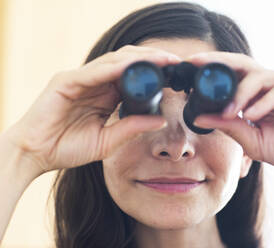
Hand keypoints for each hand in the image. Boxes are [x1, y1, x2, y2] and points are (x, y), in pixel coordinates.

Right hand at [4, 45, 180, 174]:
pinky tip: (134, 67)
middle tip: (176, 62)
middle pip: (127, 63)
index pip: (133, 77)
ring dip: (139, 59)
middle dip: (152, 60)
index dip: (154, 72)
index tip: (177, 74)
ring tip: (163, 59)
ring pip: (113, 61)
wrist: (35, 155)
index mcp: (105, 95)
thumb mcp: (107, 141)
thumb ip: (131, 128)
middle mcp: (94, 82)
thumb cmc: (68, 148)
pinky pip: (93, 72)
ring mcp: (80, 79)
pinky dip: (114, 68)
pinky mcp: (66, 81)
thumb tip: (161, 120)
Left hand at [188, 52, 273, 177]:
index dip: (212, 71)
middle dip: (218, 62)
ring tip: (230, 112)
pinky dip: (264, 102)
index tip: (189, 70)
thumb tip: (199, 116)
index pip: (232, 76)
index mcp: (257, 94)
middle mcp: (270, 83)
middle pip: (242, 64)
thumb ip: (228, 126)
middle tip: (198, 64)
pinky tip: (253, 115)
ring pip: (258, 76)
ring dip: (240, 94)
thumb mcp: (251, 139)